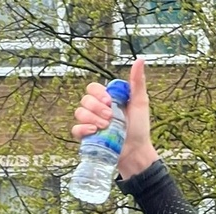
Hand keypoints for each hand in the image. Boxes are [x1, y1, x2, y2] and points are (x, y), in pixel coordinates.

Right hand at [71, 58, 157, 178]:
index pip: (92, 88)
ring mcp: (90, 123)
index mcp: (107, 100)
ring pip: (79, 113)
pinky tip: (94, 131)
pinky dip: (83, 129)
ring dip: (92, 118)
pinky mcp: (87, 137)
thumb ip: (137, 82)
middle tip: (110, 117)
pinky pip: (75, 129)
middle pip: (85, 99)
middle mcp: (97, 110)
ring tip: (106, 126)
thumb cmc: (139, 128)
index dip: (98, 93)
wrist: (137, 151)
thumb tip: (140, 60)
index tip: (109, 101)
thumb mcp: (140, 102)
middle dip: (97, 107)